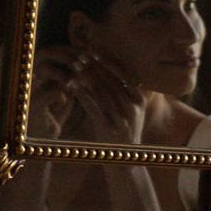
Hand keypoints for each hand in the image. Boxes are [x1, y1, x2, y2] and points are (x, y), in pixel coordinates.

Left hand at [28, 48, 146, 143]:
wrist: (123, 159)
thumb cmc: (123, 131)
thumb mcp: (130, 110)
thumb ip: (123, 92)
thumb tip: (110, 68)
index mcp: (139, 100)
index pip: (122, 74)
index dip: (107, 61)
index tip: (93, 51)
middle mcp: (132, 107)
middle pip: (110, 80)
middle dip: (93, 65)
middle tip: (80, 54)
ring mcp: (120, 117)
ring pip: (100, 90)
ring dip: (85, 75)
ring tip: (73, 66)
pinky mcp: (107, 126)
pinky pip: (91, 105)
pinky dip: (80, 92)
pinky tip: (71, 84)